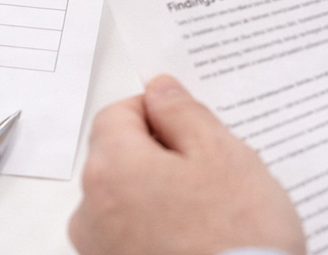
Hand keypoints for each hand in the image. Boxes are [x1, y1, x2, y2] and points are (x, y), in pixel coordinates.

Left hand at [69, 75, 304, 254]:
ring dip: (161, 196)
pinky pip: (132, 236)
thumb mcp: (221, 154)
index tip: (191, 126)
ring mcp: (100, 250)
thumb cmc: (237, 237)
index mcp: (111, 168)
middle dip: (162, 157)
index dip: (156, 113)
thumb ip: (183, 113)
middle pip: (119, 158)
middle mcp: (91, 211)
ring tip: (211, 215)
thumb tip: (160, 90)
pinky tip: (198, 240)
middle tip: (213, 175)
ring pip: (127, 200)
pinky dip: (159, 231)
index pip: (117, 114)